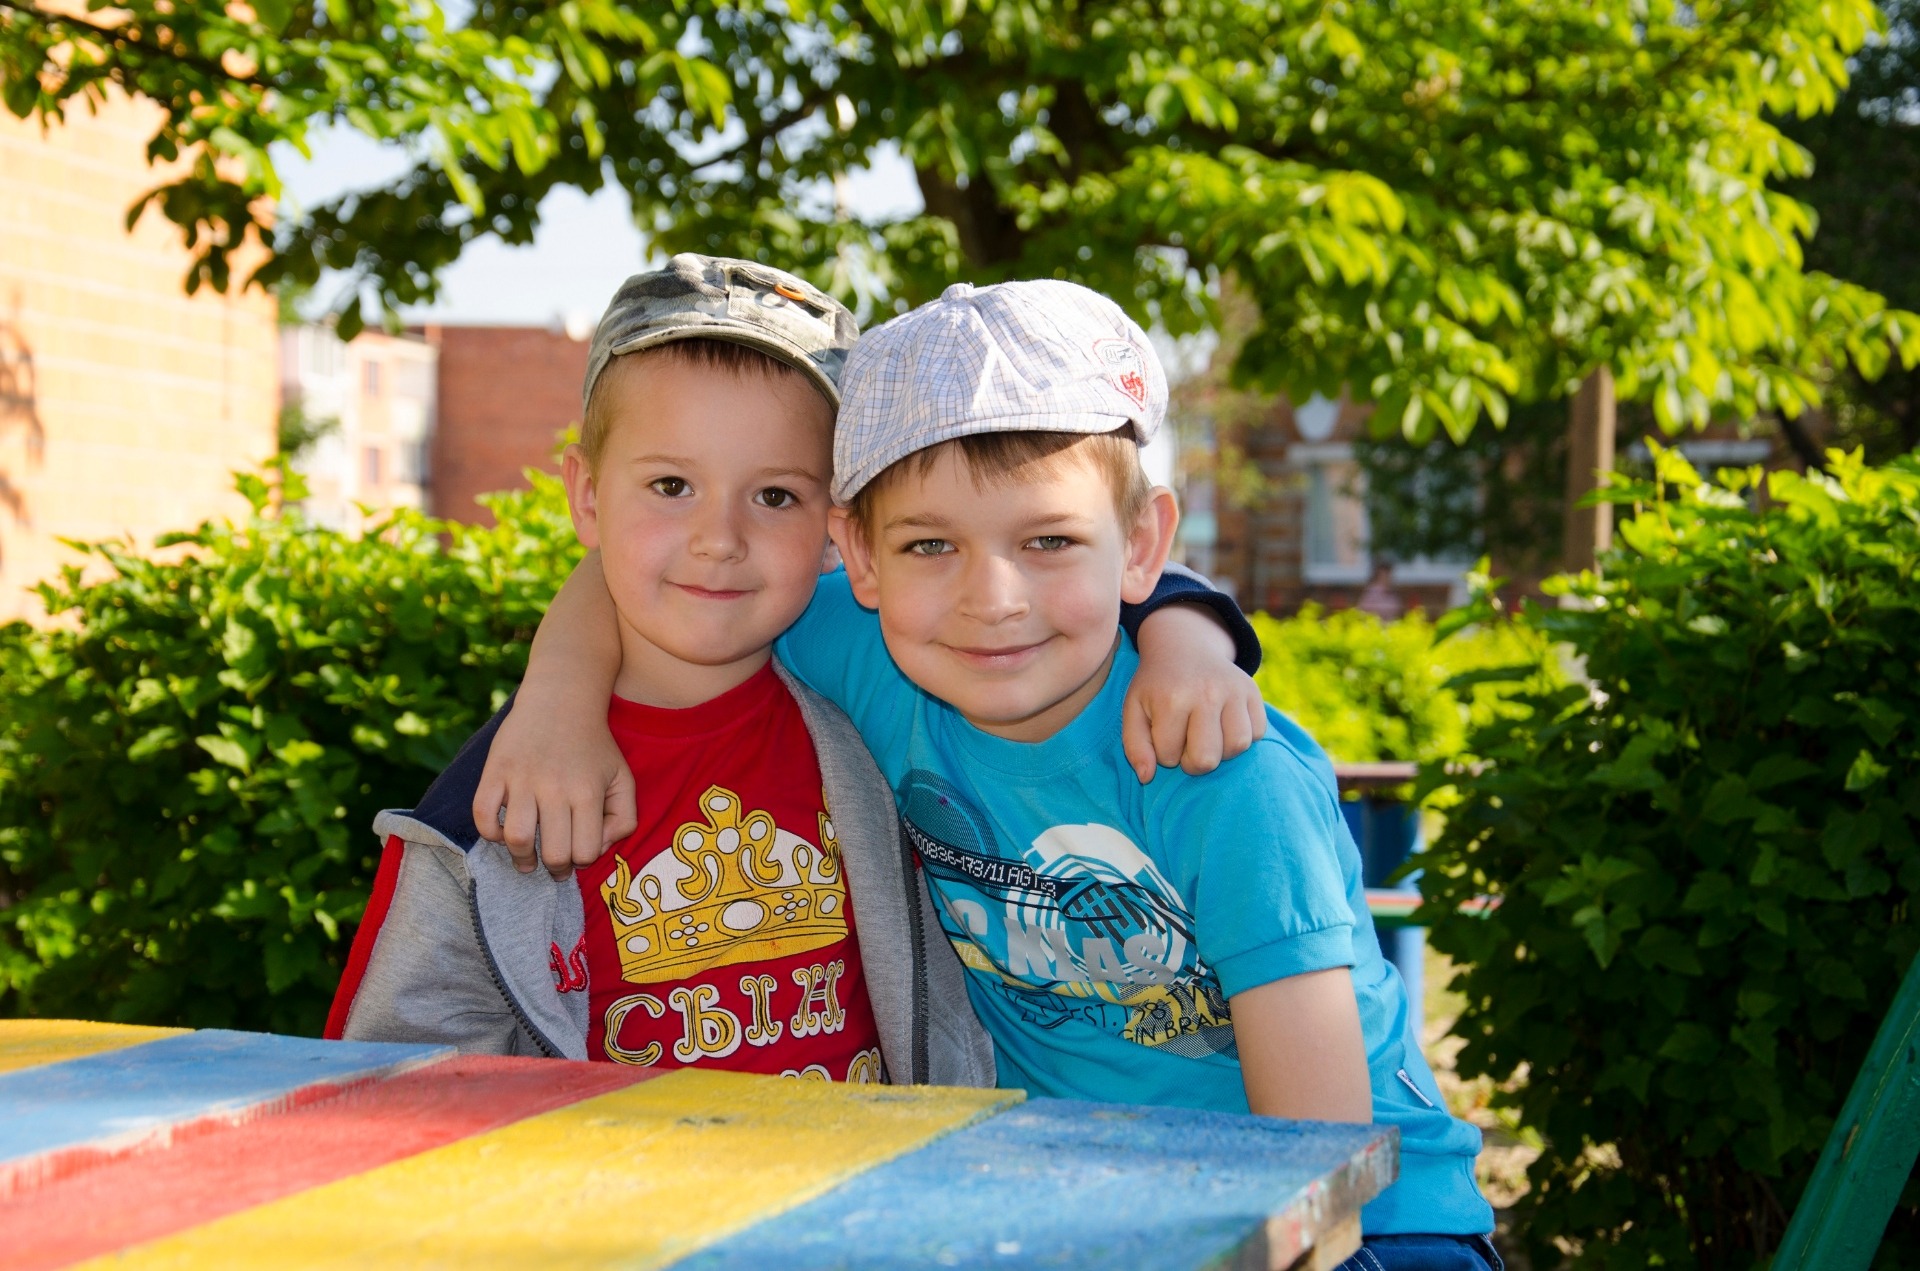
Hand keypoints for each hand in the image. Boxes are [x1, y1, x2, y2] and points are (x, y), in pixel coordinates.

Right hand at [471, 704, 637, 877]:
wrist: (561, 701)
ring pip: (516, 839)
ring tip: (526, 861)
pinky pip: (482, 814)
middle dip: (554, 870)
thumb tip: (599, 847)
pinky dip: (490, 833)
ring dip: (520, 858)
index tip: (577, 855)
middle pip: (552, 853)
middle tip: (553, 869)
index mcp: (588, 793)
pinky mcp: (495, 770)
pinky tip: (502, 833)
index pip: (584, 852)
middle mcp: (555, 788)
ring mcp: (522, 779)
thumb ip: (624, 819)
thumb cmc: (594, 746)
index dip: (582, 862)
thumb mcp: (622, 779)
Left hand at [1124, 603, 1266, 781]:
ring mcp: (1233, 690)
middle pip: (1207, 759)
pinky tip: (1225, 725)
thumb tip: (1147, 777)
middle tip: (1187, 744)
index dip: (1164, 754)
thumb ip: (1135, 746)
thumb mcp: (1134, 710)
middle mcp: (1206, 693)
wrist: (1184, 647)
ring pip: (1238, 746)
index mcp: (1171, 699)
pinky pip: (1258, 733)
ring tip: (1208, 737)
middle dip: (1193, 761)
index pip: (1170, 757)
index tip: (1164, 737)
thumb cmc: (1156, 687)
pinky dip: (1244, 736)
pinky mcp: (1253, 691)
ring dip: (1221, 751)